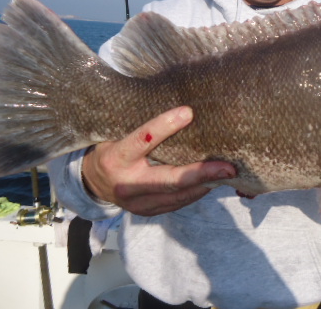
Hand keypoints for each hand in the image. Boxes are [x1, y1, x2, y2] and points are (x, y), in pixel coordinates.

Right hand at [81, 106, 236, 215]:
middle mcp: (126, 184)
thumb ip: (143, 128)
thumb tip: (180, 108)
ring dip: (205, 184)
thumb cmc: (111, 148)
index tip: (188, 112)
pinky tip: (212, 181)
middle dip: (202, 173)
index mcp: (115, 158)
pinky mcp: (148, 212)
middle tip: (228, 167)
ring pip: (178, 195)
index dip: (164, 126)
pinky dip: (196, 191)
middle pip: (169, 180)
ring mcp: (137, 203)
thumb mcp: (117, 134)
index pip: (142, 140)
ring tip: (227, 173)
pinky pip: (177, 203)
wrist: (92, 182)